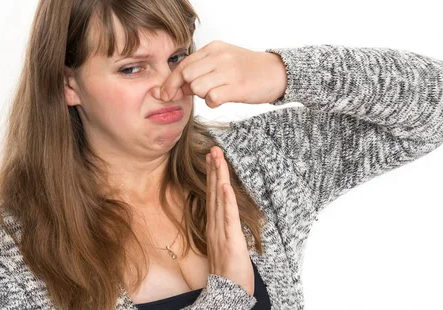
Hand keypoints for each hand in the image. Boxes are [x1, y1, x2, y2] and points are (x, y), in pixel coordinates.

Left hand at [159, 41, 286, 107]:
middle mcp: (220, 57)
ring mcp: (229, 71)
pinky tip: (223, 99)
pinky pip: (212, 98)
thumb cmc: (248, 69)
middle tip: (194, 94)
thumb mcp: (223, 62)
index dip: (171, 81)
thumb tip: (175, 87)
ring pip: (197, 87)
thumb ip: (201, 71)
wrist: (277, 72)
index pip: (183, 64)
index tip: (164, 94)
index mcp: (214, 48)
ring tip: (216, 93)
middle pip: (186, 75)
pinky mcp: (238, 87)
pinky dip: (213, 102)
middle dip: (185, 88)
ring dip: (202, 95)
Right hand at [205, 146, 253, 296]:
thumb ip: (224, 231)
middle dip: (214, 169)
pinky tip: (225, 185)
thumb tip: (225, 220)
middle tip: (213, 149)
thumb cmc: (229, 273)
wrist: (228, 294)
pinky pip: (228, 216)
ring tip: (217, 158)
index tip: (212, 159)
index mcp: (215, 226)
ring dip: (219, 177)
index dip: (212, 176)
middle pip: (214, 192)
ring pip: (219, 199)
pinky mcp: (230, 239)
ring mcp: (221, 231)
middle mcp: (215, 225)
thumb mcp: (226, 247)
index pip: (213, 196)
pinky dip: (227, 200)